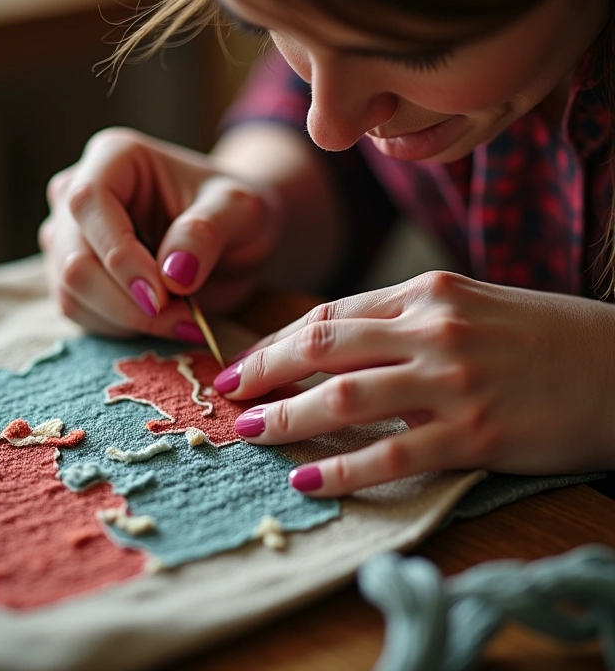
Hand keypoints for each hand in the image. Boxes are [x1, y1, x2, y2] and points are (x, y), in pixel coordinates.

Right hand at [39, 128, 280, 337]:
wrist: (232, 236)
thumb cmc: (233, 211)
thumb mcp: (240, 211)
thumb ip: (206, 232)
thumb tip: (172, 274)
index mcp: (114, 157)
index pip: (89, 202)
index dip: (120, 255)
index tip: (164, 294)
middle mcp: (76, 193)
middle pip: (74, 259)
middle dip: (128, 301)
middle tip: (183, 319)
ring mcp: (68, 237)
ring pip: (70, 293)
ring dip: (127, 320)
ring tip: (183, 320)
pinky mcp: (71, 276)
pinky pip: (78, 313)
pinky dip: (121, 328)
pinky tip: (164, 322)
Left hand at [215, 271, 614, 495]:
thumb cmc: (542, 334)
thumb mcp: (468, 305)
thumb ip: (402, 319)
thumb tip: (335, 345)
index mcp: (426, 291)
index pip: (329, 315)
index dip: (276, 342)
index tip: (244, 364)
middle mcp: (432, 328)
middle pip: (322, 348)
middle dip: (263, 373)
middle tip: (228, 396)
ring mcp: (453, 380)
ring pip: (345, 398)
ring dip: (287, 419)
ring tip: (251, 435)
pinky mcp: (476, 433)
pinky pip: (393, 455)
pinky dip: (343, 470)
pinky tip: (307, 480)